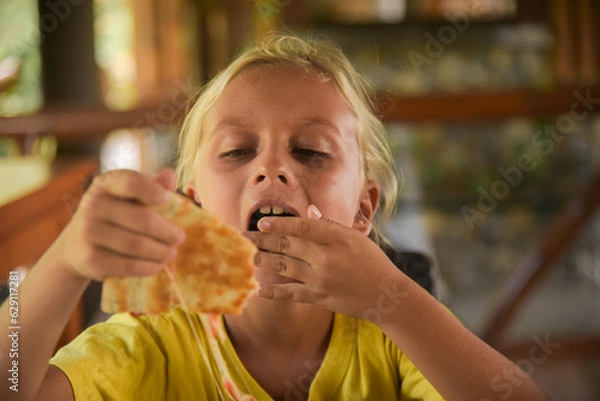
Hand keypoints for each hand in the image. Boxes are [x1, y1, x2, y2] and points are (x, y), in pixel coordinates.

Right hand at [56, 168, 185, 280]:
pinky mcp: (90, 258)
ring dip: (160, 252)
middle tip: (179, 238)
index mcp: (105, 185)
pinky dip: (147, 267)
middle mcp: (93, 205)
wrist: (75, 246)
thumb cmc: (112, 216)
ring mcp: (88, 232)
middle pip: (142, 220)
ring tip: (171, 253)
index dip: (153, 191)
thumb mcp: (126, 197)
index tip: (167, 200)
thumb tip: (169, 175)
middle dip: (167, 232)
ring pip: (137, 245)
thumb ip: (150, 186)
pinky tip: (157, 266)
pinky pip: (126, 265)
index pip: (132, 182)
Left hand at [244, 205, 410, 319]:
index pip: (302, 227)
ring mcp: (322, 279)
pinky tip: (258, 289)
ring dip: (263, 261)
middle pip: (288, 245)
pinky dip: (274, 292)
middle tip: (244, 237)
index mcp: (336, 238)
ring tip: (247, 257)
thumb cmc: (372, 262)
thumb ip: (329, 224)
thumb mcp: (355, 237)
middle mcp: (326, 257)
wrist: (385, 295)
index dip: (280, 224)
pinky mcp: (319, 297)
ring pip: (285, 267)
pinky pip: (291, 294)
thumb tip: (308, 210)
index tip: (262, 223)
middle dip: (263, 240)